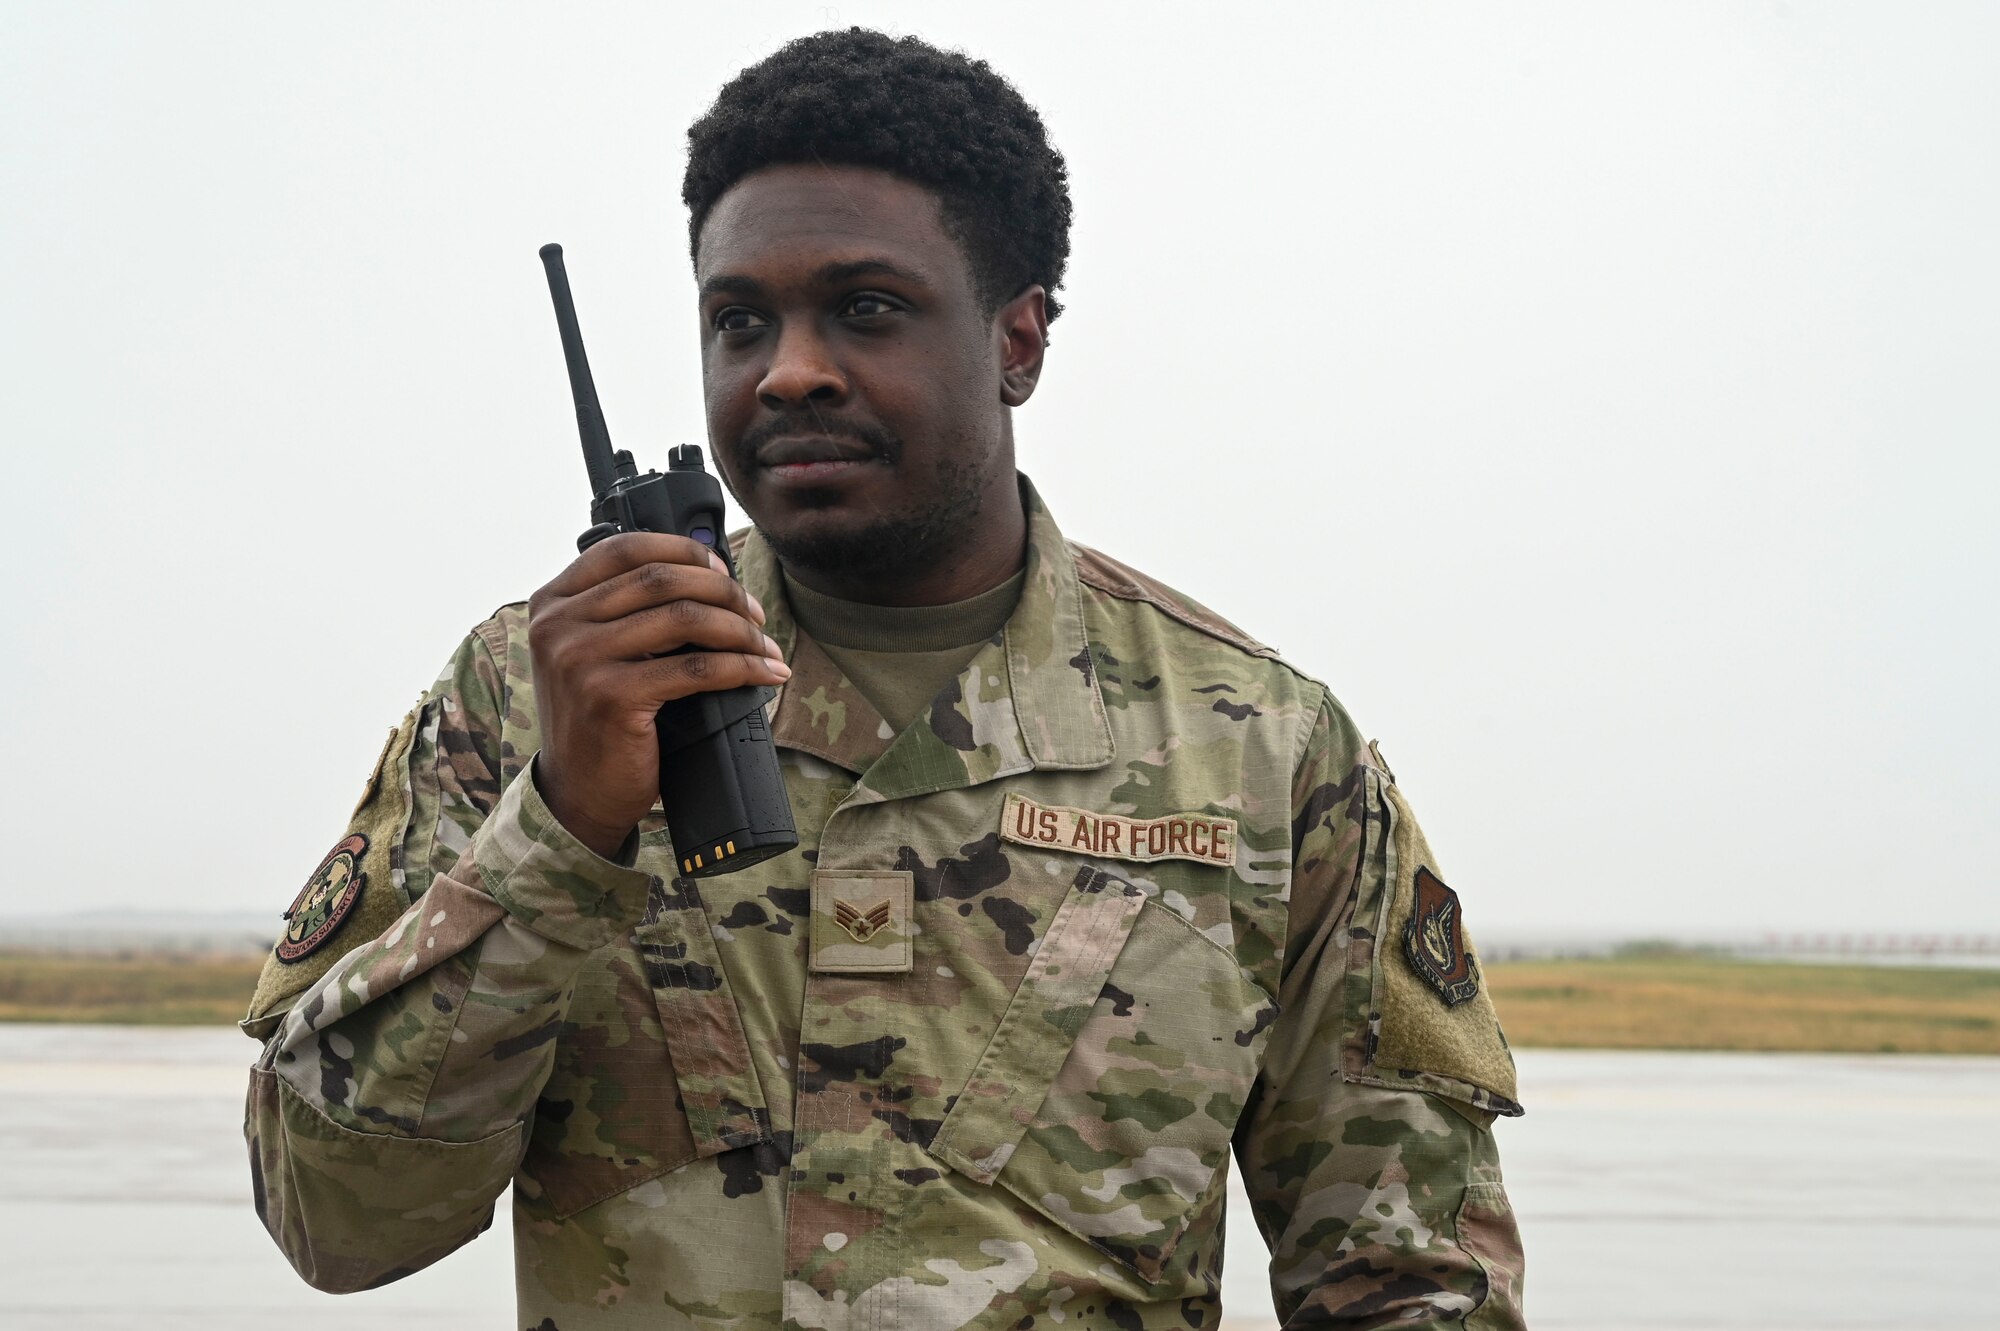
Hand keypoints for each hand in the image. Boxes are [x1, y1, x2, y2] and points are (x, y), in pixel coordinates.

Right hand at [527, 532, 789, 858]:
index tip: (725, 570)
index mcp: (552, 602)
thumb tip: (709, 574)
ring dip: (740, 630)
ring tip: (766, 646)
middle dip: (723, 591)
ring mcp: (579, 659)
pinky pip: (694, 668)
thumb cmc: (599, 719)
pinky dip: (740, 667)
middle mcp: (558, 624)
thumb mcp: (595, 652)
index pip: (625, 549)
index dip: (684, 551)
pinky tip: (765, 674)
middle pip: (661, 579)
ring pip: (683, 618)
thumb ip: (625, 611)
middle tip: (756, 613)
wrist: (578, 793)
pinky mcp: (609, 697)